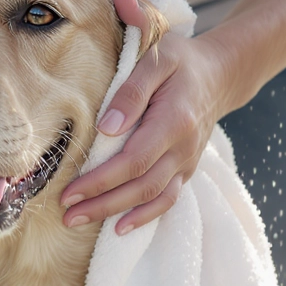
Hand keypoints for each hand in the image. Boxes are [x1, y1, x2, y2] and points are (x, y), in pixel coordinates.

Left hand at [60, 0, 233, 234]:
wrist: (219, 74)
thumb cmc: (180, 61)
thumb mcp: (157, 58)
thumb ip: (131, 91)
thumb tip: (106, 128)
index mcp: (174, 120)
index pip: (134, 160)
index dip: (101, 180)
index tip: (69, 191)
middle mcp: (183, 147)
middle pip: (141, 185)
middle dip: (102, 203)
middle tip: (67, 214)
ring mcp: (186, 161)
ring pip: (152, 197)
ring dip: (116, 213)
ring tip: (79, 221)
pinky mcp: (185, 169)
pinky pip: (167, 199)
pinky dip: (145, 216)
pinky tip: (119, 227)